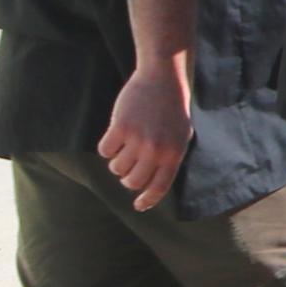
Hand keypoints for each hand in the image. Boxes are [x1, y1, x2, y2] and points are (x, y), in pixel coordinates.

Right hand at [97, 58, 192, 211]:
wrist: (162, 80)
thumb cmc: (171, 110)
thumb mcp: (181, 137)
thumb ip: (169, 160)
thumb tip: (152, 186)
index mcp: (174, 155)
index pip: (159, 188)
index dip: (147, 200)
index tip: (138, 206)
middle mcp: (156, 151)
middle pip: (132, 182)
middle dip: (127, 178)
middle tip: (128, 168)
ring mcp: (138, 140)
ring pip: (116, 168)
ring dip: (117, 161)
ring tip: (125, 146)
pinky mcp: (121, 128)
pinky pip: (104, 151)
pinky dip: (106, 147)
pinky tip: (115, 136)